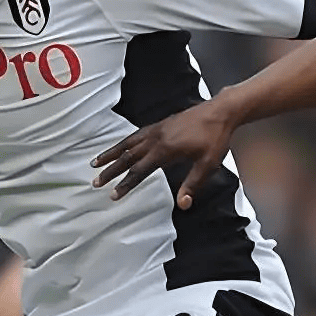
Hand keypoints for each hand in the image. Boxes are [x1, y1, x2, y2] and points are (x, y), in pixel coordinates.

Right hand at [91, 95, 238, 208]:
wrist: (220, 112)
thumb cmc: (215, 138)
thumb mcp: (208, 164)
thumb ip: (193, 184)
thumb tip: (183, 204)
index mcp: (166, 150)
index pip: (140, 171)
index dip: (125, 184)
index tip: (113, 194)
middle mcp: (157, 138)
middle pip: (128, 157)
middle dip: (110, 170)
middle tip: (95, 182)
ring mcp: (157, 130)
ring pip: (127, 143)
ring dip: (111, 153)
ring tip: (96, 161)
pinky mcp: (160, 125)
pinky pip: (135, 135)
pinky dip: (123, 142)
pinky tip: (120, 147)